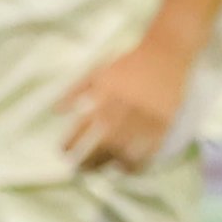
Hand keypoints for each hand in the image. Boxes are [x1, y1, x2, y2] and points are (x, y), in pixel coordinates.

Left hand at [61, 38, 193, 172]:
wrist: (166, 52)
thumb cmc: (130, 61)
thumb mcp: (98, 70)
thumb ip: (75, 89)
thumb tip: (55, 111)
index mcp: (105, 95)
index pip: (81, 127)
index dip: (69, 143)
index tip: (63, 150)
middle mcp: (124, 108)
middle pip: (101, 146)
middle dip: (86, 161)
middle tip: (78, 168)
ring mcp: (145, 118)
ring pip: (124, 152)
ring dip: (109, 165)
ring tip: (101, 168)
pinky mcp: (163, 124)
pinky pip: (148, 152)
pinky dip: (135, 165)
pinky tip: (126, 167)